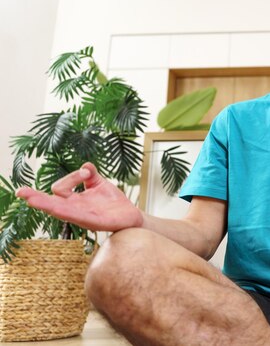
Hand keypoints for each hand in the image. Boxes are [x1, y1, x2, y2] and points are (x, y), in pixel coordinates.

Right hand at [15, 162, 142, 231]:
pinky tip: (58, 209)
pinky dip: (69, 212)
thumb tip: (85, 165)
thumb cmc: (112, 202)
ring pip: (61, 211)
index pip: (59, 188)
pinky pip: (79, 217)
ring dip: (47, 205)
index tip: (86, 172)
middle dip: (36, 198)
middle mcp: (74, 209)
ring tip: (31, 200)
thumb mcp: (100, 183)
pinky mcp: (95, 222)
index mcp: (73, 200)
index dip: (71, 177)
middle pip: (51, 203)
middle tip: (21, 192)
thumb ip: (90, 174)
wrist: (131, 216)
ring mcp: (83, 217)